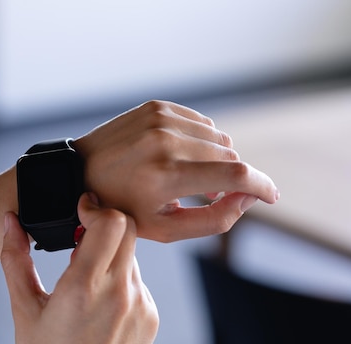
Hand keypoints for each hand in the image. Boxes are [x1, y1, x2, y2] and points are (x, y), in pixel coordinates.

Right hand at [1, 193, 158, 343]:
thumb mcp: (23, 309)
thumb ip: (14, 259)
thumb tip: (9, 221)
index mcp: (84, 287)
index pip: (111, 222)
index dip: (95, 208)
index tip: (80, 210)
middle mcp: (119, 292)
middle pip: (128, 229)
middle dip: (104, 225)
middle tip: (80, 238)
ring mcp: (140, 304)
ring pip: (131, 256)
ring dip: (110, 256)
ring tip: (85, 281)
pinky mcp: (151, 316)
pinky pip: (138, 282)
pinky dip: (119, 280)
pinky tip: (99, 305)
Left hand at [73, 100, 279, 241]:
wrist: (79, 173)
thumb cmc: (121, 208)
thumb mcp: (165, 229)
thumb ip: (214, 219)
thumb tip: (249, 197)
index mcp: (165, 176)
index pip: (235, 175)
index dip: (262, 186)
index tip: (271, 196)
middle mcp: (165, 141)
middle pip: (230, 157)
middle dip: (233, 179)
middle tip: (214, 195)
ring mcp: (160, 118)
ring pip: (218, 139)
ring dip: (217, 160)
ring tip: (193, 178)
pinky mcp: (157, 106)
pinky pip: (201, 123)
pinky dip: (201, 142)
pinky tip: (182, 157)